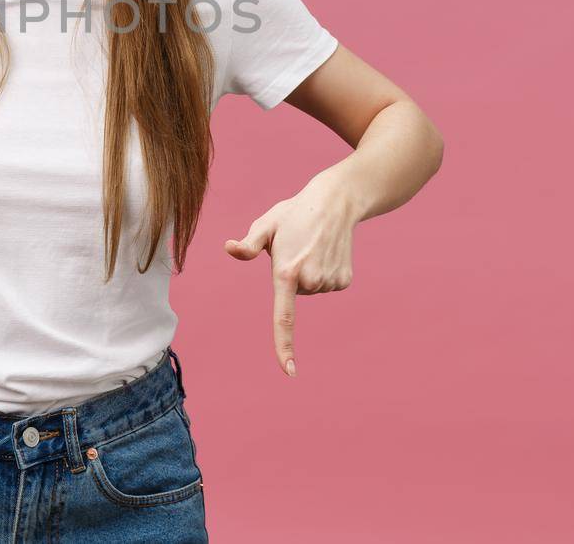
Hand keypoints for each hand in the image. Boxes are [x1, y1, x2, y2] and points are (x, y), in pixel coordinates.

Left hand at [223, 167, 358, 378]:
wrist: (336, 203)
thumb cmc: (294, 214)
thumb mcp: (266, 225)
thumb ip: (248, 245)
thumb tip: (229, 248)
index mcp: (286, 272)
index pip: (283, 317)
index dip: (284, 345)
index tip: (289, 371)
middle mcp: (310, 281)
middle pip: (292, 294)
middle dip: (290, 275)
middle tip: (295, 248)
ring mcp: (329, 282)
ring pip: (310, 290)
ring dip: (307, 273)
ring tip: (311, 246)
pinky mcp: (344, 281)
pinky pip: (325, 286)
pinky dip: (322, 272)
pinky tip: (325, 251)